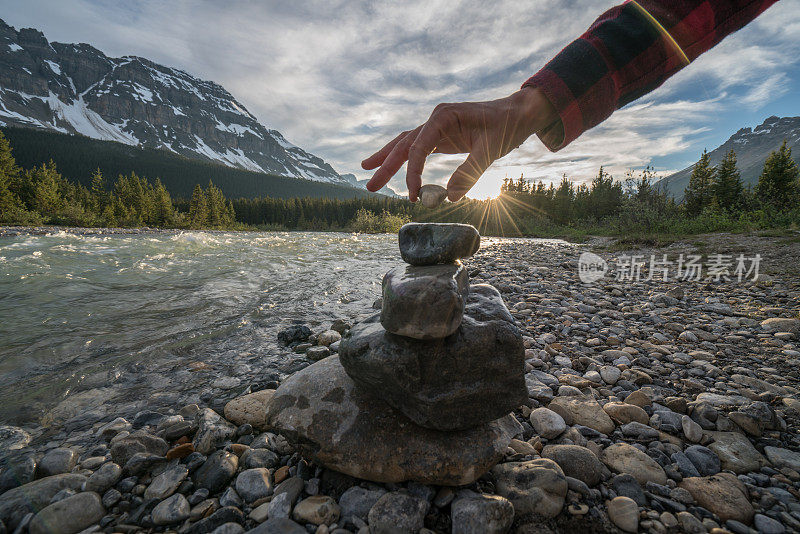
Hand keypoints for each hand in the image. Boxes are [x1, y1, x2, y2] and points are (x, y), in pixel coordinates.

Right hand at [362, 86, 558, 200]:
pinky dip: (406, 159)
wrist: (520, 113)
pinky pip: (419, 148)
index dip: (413, 173)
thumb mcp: (490, 150)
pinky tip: (393, 168)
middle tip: (369, 186)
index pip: (418, 147)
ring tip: (367, 171)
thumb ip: (469, 172)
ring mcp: (438, 126)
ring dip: (388, 160)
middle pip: (404, 144)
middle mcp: (436, 118)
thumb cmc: (507, 126)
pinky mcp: (443, 135)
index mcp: (444, 116)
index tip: (414, 195)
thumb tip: (448, 197)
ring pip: (406, 144)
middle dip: (385, 165)